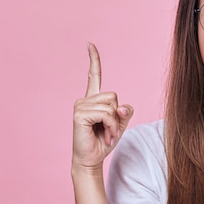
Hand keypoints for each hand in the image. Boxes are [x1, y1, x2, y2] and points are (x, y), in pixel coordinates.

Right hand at [72, 43, 133, 170]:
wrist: (91, 160)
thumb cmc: (103, 142)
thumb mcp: (119, 125)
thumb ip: (124, 112)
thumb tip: (121, 106)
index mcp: (93, 100)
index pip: (93, 76)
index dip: (93, 60)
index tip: (90, 44)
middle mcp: (84, 100)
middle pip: (113, 95)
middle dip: (117, 115)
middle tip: (110, 131)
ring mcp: (80, 106)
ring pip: (111, 106)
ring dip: (114, 124)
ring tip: (106, 135)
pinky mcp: (79, 114)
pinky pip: (106, 114)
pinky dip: (110, 126)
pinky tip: (105, 136)